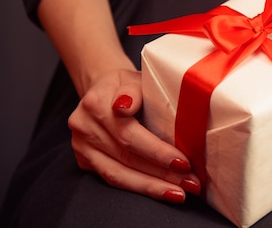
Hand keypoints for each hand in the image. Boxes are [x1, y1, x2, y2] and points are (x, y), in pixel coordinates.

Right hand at [68, 68, 200, 203]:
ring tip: (179, 193)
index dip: (156, 151)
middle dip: (161, 174)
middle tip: (190, 183)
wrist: (103, 87)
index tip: (183, 163)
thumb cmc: (128, 84)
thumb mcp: (134, 78)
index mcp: (96, 103)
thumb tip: (126, 105)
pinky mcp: (85, 160)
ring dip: (152, 187)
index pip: (128, 133)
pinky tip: (162, 191)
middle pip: (126, 157)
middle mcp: (84, 126)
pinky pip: (113, 179)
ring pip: (118, 175)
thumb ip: (134, 90)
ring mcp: (81, 146)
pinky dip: (139, 187)